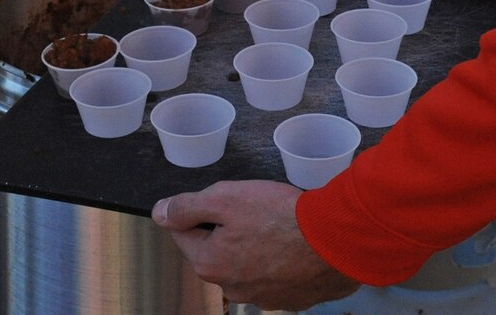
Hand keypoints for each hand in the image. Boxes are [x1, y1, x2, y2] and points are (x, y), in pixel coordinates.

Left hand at [154, 181, 358, 308]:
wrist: (335, 241)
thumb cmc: (282, 217)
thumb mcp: (227, 197)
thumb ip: (187, 206)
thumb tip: (160, 212)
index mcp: (209, 263)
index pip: (183, 231)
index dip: (200, 208)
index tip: (223, 200)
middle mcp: (230, 287)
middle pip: (215, 248)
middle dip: (227, 228)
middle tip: (254, 208)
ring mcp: (260, 297)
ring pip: (244, 262)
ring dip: (253, 246)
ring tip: (277, 225)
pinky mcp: (288, 298)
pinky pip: (272, 274)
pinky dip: (277, 260)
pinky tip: (291, 244)